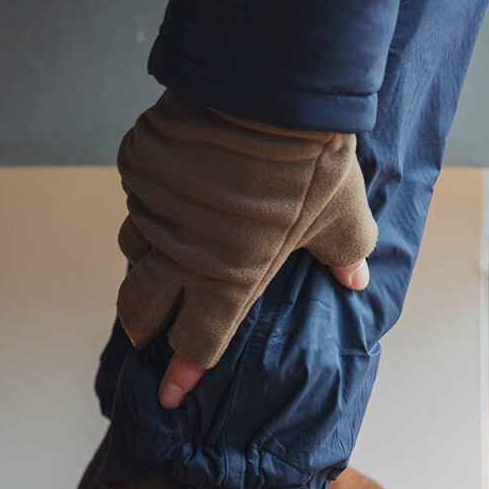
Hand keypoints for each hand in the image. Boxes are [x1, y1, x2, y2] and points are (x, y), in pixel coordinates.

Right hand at [115, 93, 377, 409]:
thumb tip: (356, 278)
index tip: (168, 396)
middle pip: (141, 307)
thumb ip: (346, 255)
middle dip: (141, 326)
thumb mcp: (343, 218)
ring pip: (133, 247)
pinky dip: (150, 201)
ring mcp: (152, 210)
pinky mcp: (138, 168)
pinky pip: (136, 195)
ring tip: (162, 252)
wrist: (268, 92)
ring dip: (144, 257)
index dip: (184, 373)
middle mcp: (180, 255)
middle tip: (144, 332)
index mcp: (230, 281)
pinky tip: (172, 189)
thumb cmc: (311, 164)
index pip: (199, 343)